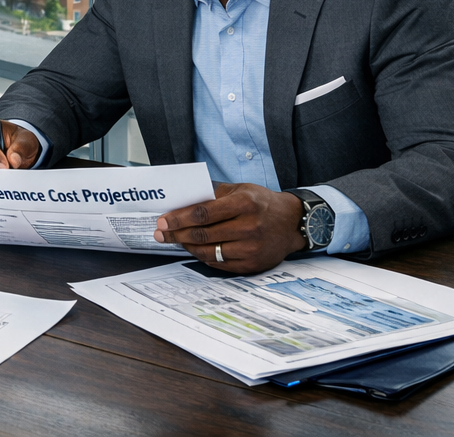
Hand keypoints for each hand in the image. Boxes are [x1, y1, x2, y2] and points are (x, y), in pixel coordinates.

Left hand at [154, 182, 306, 273]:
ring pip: (209, 252)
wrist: (292, 222)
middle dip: (176, 234)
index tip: (163, 221)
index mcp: (244, 204)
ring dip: (187, 246)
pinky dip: (204, 257)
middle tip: (160, 233)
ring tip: (176, 240)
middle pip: (203, 234)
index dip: (179, 218)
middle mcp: (248, 227)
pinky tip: (195, 249)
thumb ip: (213, 195)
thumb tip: (183, 202)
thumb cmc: (262, 203)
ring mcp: (251, 248)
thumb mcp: (240, 189)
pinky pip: (220, 264)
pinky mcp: (253, 264)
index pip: (203, 213)